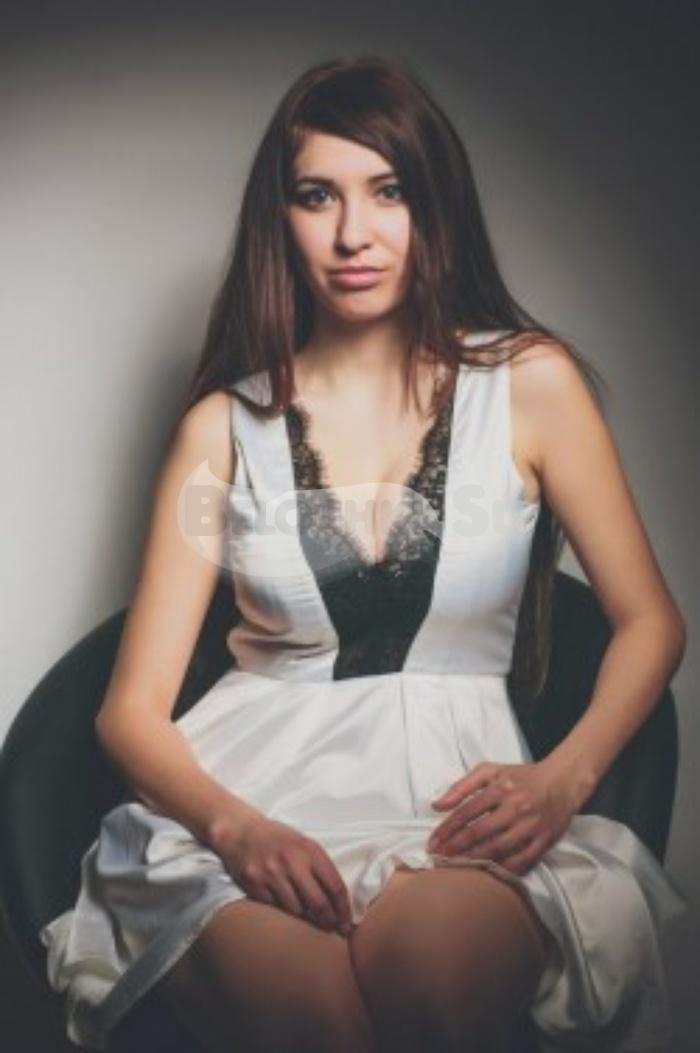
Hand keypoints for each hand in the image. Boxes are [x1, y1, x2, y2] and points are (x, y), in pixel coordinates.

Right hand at [217, 814, 353, 936]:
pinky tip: (282, 904)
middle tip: (331, 928)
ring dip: (304, 917)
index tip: (346, 924)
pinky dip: (281, 910)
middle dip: (328, 921)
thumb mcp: (304, 845)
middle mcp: (292, 861)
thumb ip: (320, 869)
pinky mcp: (254, 882)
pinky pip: (275, 908)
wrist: (242, 831)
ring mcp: (272, 872)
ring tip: (306, 915)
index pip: (335, 886)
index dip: (344, 910)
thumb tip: (338, 903)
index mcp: (310, 850)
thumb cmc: (279, 840)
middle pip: (319, 904)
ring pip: (297, 911)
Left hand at [426, 760, 578, 875]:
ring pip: (498, 848)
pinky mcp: (545, 840)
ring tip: (457, 867)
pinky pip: (522, 860)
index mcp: (500, 788)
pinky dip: (504, 869)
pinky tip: (488, 874)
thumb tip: (437, 805)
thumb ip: (462, 786)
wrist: (562, 781)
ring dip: (475, 860)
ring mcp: (531, 825)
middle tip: (438, 858)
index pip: (467, 811)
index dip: (447, 829)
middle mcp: (515, 806)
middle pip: (480, 832)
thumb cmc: (521, 776)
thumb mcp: (490, 770)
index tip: (433, 842)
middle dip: (455, 847)